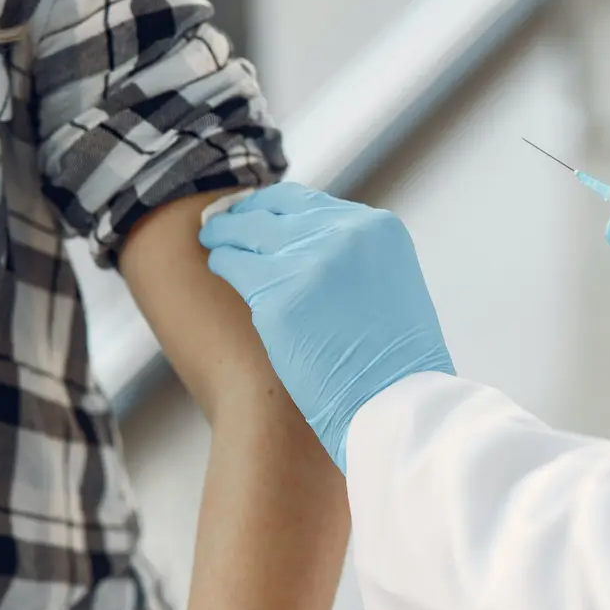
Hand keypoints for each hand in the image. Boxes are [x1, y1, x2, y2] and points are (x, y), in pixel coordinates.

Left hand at [199, 183, 453, 471]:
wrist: (396, 407)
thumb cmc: (396, 365)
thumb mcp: (390, 287)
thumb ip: (355, 258)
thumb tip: (310, 247)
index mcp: (379, 229)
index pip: (307, 202)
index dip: (274, 207)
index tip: (256, 215)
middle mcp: (345, 234)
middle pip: (273, 210)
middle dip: (244, 216)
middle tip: (223, 223)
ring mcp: (309, 263)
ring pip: (247, 232)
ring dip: (226, 236)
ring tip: (214, 241)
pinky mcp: (277, 297)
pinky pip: (233, 264)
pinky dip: (222, 262)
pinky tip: (218, 266)